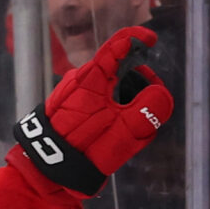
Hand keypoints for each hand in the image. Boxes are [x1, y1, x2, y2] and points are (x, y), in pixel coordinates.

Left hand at [15, 24, 174, 193]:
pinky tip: (116, 130)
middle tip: (150, 107)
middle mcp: (80, 79)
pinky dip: (114, 107)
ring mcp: (73, 92)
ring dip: (126, 98)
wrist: (46, 170)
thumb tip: (163, 95)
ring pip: (110, 86)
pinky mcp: (70, 107)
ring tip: (131, 126)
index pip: (117, 46)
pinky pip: (99, 99)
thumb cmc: (83, 148)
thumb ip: (145, 112)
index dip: (136, 38)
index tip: (151, 40)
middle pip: (118, 69)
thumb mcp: (120, 132)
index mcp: (92, 78)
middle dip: (139, 83)